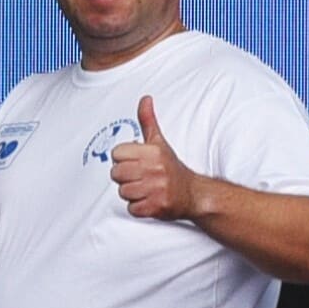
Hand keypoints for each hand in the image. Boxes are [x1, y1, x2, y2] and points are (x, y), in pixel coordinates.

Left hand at [108, 97, 206, 220]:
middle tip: (140, 177)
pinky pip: (132, 208)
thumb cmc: (172, 168)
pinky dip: (138, 207)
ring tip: (145, 189)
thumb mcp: (159, 142)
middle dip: (125, 177)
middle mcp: (154, 169)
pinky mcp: (156, 207)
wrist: (193, 194)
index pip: (116, 154)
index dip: (123, 159)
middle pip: (116, 173)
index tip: (136, 162)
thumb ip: (148, 121)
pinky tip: (149, 200)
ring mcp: (156, 189)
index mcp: (152, 152)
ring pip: (122, 192)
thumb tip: (145, 99)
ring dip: (132, 193)